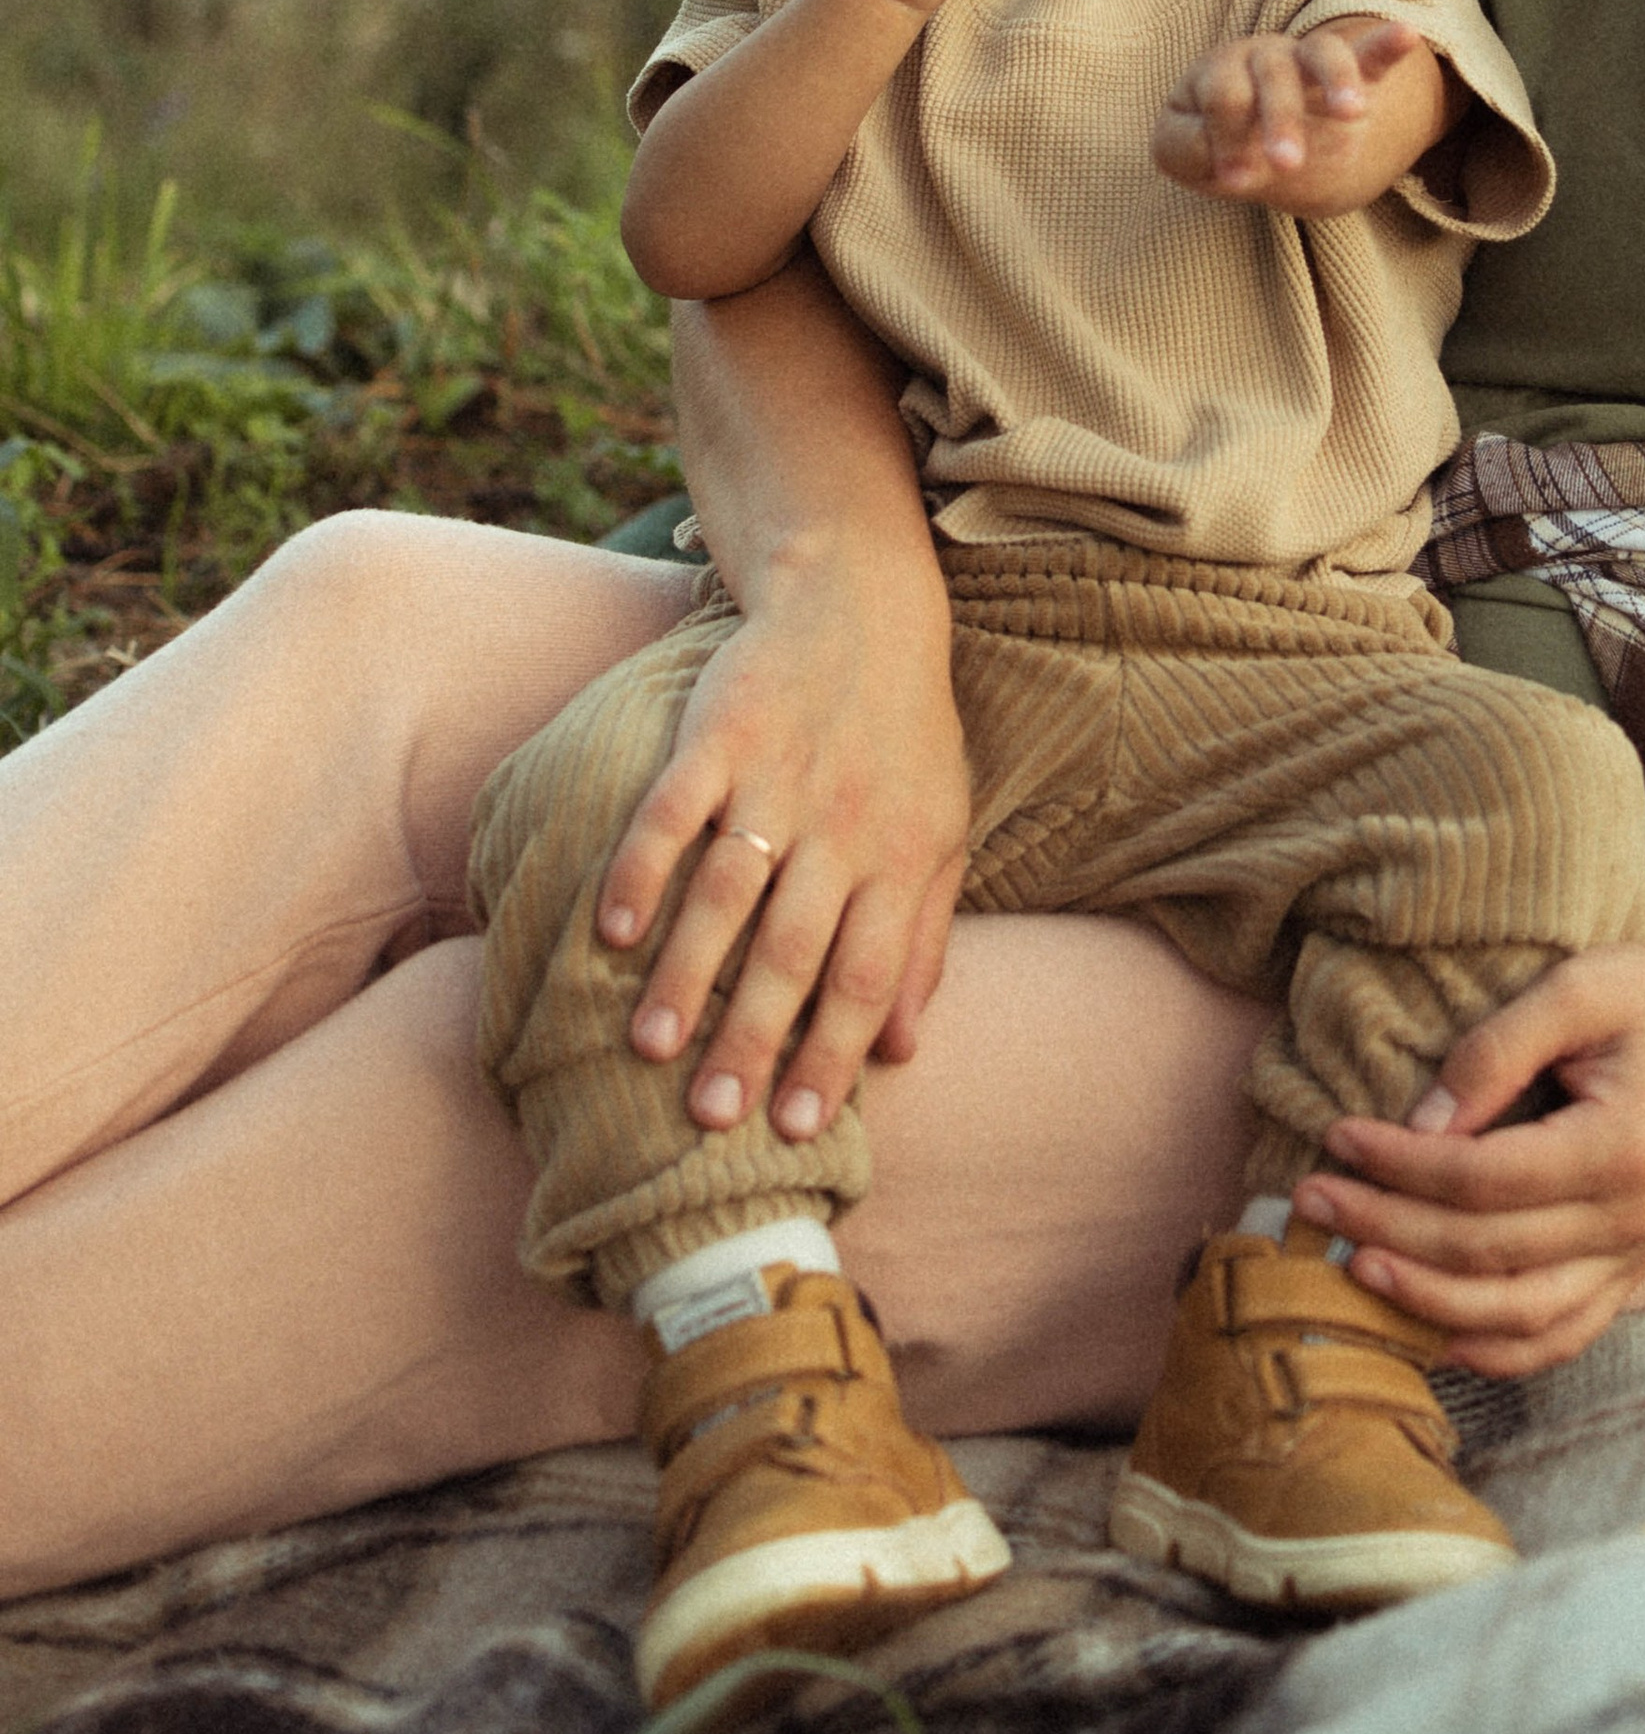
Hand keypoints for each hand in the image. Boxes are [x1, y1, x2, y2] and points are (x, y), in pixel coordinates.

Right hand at [592, 579, 972, 1136]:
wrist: (860, 605)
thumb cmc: (906, 736)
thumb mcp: (942, 833)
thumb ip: (924, 940)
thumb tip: (902, 1049)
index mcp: (899, 858)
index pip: (866, 976)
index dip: (832, 1055)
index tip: (795, 1128)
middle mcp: (840, 826)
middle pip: (793, 950)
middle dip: (751, 1039)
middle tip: (710, 1118)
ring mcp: (777, 779)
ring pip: (728, 891)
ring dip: (687, 972)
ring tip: (649, 1048)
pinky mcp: (719, 735)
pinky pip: (673, 809)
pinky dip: (641, 868)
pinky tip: (612, 929)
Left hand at [1154, 19, 1424, 200]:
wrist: (1271, 151)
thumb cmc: (1218, 142)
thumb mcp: (1182, 151)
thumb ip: (1181, 148)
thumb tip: (1216, 150)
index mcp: (1221, 71)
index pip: (1225, 95)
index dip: (1226, 135)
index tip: (1233, 179)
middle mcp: (1264, 57)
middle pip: (1274, 77)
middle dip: (1280, 121)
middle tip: (1285, 165)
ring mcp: (1307, 61)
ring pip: (1322, 56)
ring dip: (1336, 83)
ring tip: (1350, 114)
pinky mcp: (1349, 74)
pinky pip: (1370, 55)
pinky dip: (1387, 44)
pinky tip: (1407, 34)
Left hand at [1289, 935, 1644, 1376]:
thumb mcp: (1578, 989)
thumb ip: (1493, 1053)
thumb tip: (1418, 1122)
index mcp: (1619, 1148)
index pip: (1479, 1181)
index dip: (1397, 1165)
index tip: (1334, 1136)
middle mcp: (1633, 1219)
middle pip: (1485, 1254)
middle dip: (1386, 1230)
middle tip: (1311, 1200)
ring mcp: (1641, 1253)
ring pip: (1520, 1316)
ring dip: (1428, 1302)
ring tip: (1354, 1267)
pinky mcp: (1640, 1265)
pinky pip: (1566, 1332)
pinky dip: (1499, 1350)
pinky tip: (1439, 1334)